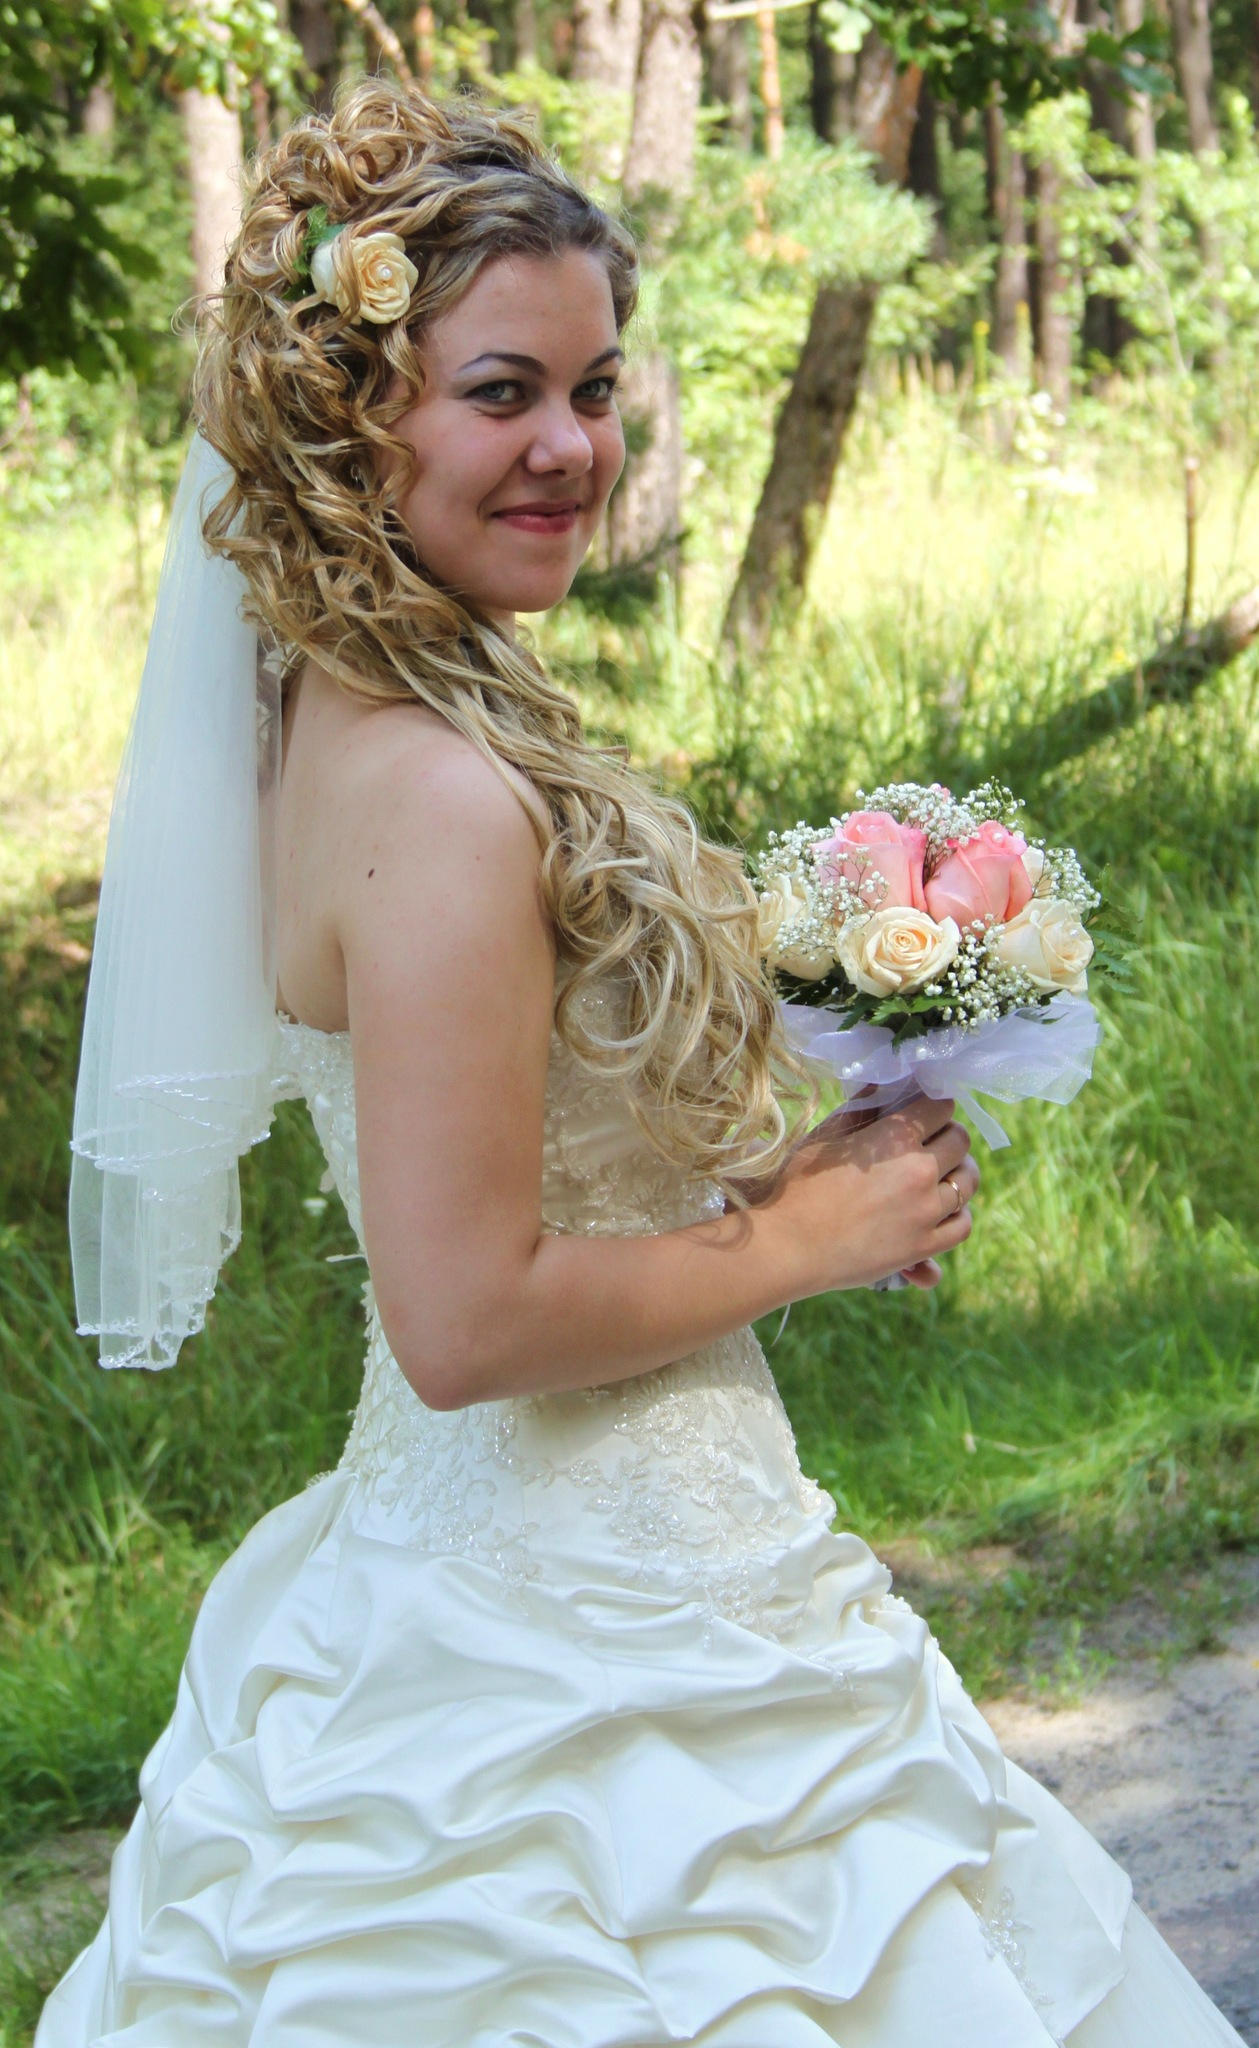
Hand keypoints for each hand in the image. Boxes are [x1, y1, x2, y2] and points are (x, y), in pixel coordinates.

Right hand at [766, 1094, 977, 1299]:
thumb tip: (882, 1086)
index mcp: (895, 1138)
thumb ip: (860, 1109)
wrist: (790, 1246)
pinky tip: (944, 1209)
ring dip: (959, 1171)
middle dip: (948, 1134)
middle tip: (932, 1140)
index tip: (925, 1110)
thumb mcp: (825, 1137)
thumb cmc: (799, 1187)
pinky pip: (962, 1224)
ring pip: (967, 1181)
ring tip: (943, 1173)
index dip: (933, 1105)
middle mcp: (919, 1171)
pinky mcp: (924, 1246)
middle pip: (960, 1141)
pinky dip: (959, 1213)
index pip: (940, 1106)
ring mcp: (926, 1212)